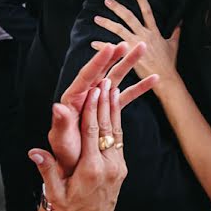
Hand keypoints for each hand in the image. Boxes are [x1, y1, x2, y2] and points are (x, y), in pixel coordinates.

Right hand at [30, 83, 126, 210]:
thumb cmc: (72, 210)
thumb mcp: (56, 193)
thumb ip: (47, 171)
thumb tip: (34, 152)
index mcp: (90, 169)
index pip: (91, 132)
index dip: (92, 110)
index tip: (93, 91)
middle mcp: (107, 165)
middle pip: (107, 127)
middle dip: (105, 102)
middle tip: (105, 80)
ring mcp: (117, 166)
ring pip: (117, 131)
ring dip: (114, 108)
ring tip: (113, 88)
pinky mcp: (121, 167)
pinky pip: (120, 140)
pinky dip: (117, 122)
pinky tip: (115, 109)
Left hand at [52, 43, 158, 176]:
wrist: (75, 166)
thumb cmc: (65, 154)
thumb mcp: (62, 141)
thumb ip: (61, 124)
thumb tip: (56, 106)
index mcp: (73, 100)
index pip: (86, 76)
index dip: (98, 62)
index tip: (109, 47)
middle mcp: (87, 96)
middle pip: (103, 71)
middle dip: (115, 57)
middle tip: (128, 44)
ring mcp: (100, 101)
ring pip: (116, 79)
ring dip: (129, 65)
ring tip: (143, 49)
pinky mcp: (110, 108)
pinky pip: (126, 95)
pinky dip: (139, 87)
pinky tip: (154, 79)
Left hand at [93, 0, 180, 81]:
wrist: (165, 78)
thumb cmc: (169, 63)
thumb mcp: (173, 45)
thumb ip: (175, 32)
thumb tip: (180, 22)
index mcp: (154, 32)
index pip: (147, 12)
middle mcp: (144, 35)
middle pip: (129, 17)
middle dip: (118, 7)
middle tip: (107, 0)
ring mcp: (136, 44)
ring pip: (119, 29)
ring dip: (107, 23)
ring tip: (96, 18)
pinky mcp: (129, 55)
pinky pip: (113, 47)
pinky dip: (102, 45)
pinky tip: (93, 42)